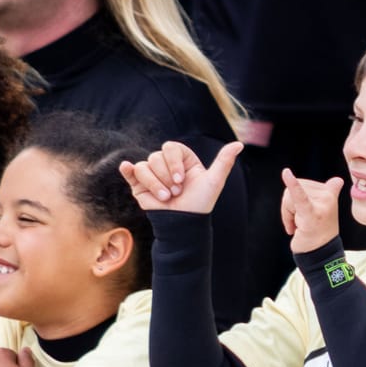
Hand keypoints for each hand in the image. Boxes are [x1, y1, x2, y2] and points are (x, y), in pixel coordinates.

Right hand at [118, 140, 241, 214]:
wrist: (184, 223)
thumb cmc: (200, 203)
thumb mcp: (214, 181)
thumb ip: (224, 161)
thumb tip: (239, 144)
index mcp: (182, 160)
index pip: (171, 148)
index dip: (174, 162)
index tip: (181, 180)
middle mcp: (166, 165)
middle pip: (156, 156)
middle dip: (166, 176)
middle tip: (176, 191)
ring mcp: (152, 174)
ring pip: (144, 166)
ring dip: (155, 183)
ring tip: (166, 197)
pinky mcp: (139, 185)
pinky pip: (131, 172)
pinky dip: (127, 170)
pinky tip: (126, 167)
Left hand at [280, 169, 342, 254]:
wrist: (322, 254)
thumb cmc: (319, 231)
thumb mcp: (324, 209)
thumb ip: (329, 191)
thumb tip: (338, 181)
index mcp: (330, 192)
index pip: (302, 184)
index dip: (294, 196)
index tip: (301, 205)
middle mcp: (328, 196)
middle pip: (293, 189)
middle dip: (289, 206)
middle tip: (297, 223)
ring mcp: (322, 205)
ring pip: (288, 197)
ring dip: (287, 214)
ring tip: (297, 227)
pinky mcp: (312, 214)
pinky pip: (300, 197)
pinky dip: (292, 185)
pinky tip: (286, 173)